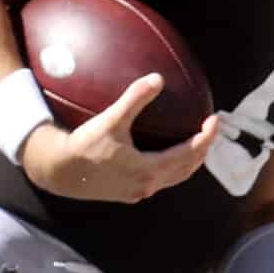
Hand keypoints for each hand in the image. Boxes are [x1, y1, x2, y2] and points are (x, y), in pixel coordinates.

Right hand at [17, 74, 217, 203]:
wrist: (59, 171)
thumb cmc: (84, 146)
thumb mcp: (111, 120)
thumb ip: (134, 99)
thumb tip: (157, 78)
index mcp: (148, 169)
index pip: (189, 153)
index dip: (206, 136)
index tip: (214, 120)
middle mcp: (147, 185)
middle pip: (187, 169)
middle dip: (203, 150)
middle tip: (210, 130)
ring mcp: (138, 192)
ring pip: (173, 178)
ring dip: (188, 162)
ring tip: (196, 144)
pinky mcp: (127, 194)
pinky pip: (159, 181)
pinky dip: (171, 169)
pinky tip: (166, 157)